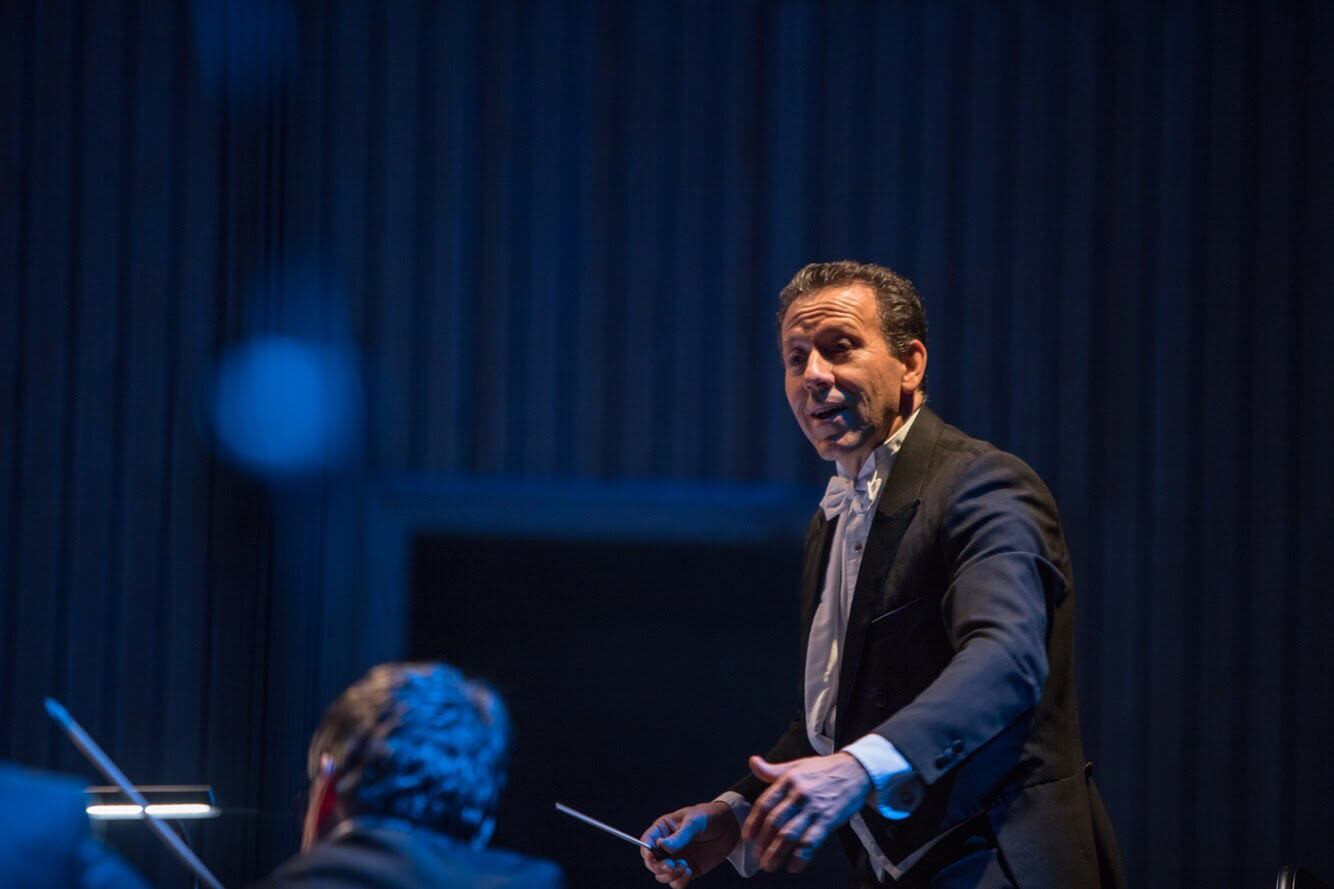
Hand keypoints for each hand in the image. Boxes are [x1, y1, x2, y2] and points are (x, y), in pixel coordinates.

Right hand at [639, 800, 739, 887]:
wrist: (729, 827)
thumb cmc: (709, 817)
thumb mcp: (694, 822)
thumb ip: (679, 836)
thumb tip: (660, 845)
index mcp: (663, 829)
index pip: (647, 842)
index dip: (646, 852)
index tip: (653, 857)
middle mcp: (666, 846)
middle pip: (651, 863)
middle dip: (658, 867)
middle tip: (671, 865)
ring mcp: (676, 859)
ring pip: (662, 875)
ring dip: (670, 875)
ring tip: (685, 866)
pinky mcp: (687, 870)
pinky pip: (676, 882)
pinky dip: (679, 881)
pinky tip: (689, 872)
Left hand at [742, 752, 870, 873]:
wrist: (855, 770)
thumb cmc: (824, 769)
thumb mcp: (796, 766)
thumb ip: (773, 770)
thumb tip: (753, 762)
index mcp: (788, 780)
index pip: (765, 804)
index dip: (753, 822)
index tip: (747, 837)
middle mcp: (799, 794)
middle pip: (775, 822)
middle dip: (763, 842)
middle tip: (757, 856)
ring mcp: (814, 808)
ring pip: (790, 834)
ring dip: (777, 853)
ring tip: (769, 865)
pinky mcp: (828, 820)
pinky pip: (811, 841)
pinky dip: (801, 856)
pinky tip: (793, 866)